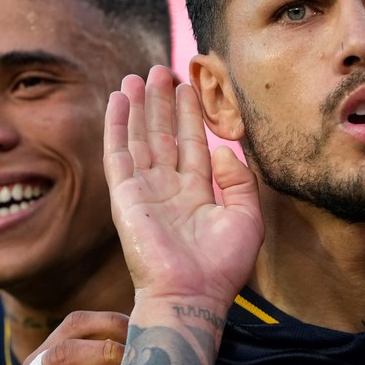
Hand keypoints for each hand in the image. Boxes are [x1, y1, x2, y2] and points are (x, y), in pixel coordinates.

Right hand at [103, 65, 262, 307]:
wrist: (192, 295)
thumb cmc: (222, 267)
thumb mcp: (247, 217)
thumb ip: (240, 181)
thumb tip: (221, 150)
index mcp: (196, 194)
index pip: (191, 144)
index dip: (189, 114)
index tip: (187, 85)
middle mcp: (168, 189)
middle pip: (163, 135)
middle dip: (161, 102)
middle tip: (160, 69)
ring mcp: (144, 191)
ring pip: (140, 138)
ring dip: (138, 106)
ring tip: (138, 75)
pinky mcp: (124, 196)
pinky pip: (118, 152)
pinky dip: (117, 124)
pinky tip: (118, 99)